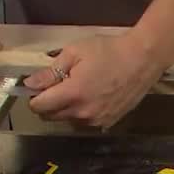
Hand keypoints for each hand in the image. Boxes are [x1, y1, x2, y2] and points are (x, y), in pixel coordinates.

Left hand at [24, 33, 167, 127]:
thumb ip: (50, 72)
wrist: (143, 59)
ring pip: (69, 120)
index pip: (39, 107)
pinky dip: (83, 112)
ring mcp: (97, 121)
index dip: (34, 97)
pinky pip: (86, 122)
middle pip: (51, 117)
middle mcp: (83, 113)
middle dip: (48, 103)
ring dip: (66, 109)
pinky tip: (93, 95)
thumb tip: (29, 83)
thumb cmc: (109, 51)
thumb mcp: (75, 53)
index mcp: (73, 94)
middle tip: (58, 85)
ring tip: (79, 88)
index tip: (38, 87)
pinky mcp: (109, 122)